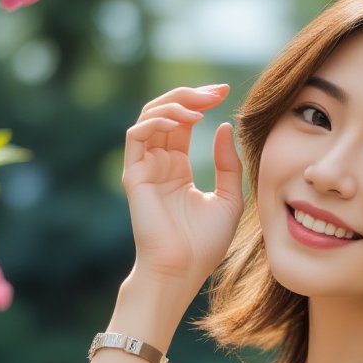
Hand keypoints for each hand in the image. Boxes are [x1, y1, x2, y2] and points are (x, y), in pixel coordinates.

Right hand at [122, 85, 243, 291]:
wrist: (182, 271)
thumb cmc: (204, 245)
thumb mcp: (229, 198)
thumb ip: (228, 164)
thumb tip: (222, 126)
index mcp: (177, 169)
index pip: (184, 123)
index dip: (201, 102)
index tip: (225, 92)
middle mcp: (158, 164)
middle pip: (166, 112)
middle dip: (191, 95)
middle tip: (217, 91)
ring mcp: (144, 168)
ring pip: (150, 117)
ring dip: (175, 103)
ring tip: (201, 106)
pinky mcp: (134, 175)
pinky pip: (137, 135)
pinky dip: (157, 120)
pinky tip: (182, 121)